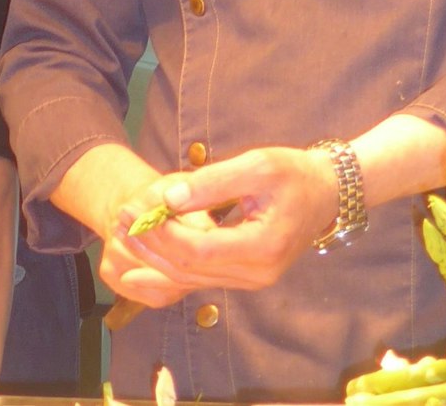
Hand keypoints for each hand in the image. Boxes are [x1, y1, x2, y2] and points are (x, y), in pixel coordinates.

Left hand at [103, 145, 339, 301]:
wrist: (326, 192)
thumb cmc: (294, 173)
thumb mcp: (257, 165)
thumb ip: (213, 182)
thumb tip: (169, 197)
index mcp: (262, 247)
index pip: (197, 250)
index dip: (161, 233)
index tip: (133, 210)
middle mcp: (256, 274)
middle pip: (188, 270)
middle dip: (149, 245)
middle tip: (118, 219)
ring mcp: (251, 280)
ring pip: (190, 279)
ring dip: (153, 257)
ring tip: (122, 231)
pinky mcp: (244, 276)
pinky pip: (199, 277)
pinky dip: (168, 264)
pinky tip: (142, 253)